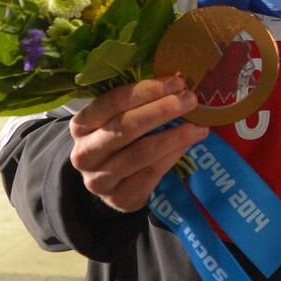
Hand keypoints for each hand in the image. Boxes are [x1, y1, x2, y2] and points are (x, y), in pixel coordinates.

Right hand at [68, 75, 209, 212]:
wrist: (113, 182)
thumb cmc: (121, 140)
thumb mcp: (120, 118)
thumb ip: (140, 102)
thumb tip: (178, 83)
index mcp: (81, 125)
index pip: (112, 102)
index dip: (146, 90)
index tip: (175, 82)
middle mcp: (84, 153)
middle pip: (125, 127)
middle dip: (162, 110)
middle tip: (190, 100)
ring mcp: (99, 179)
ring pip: (140, 153)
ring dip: (174, 136)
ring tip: (198, 126)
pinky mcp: (118, 198)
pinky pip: (150, 174)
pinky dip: (173, 156)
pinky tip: (188, 144)